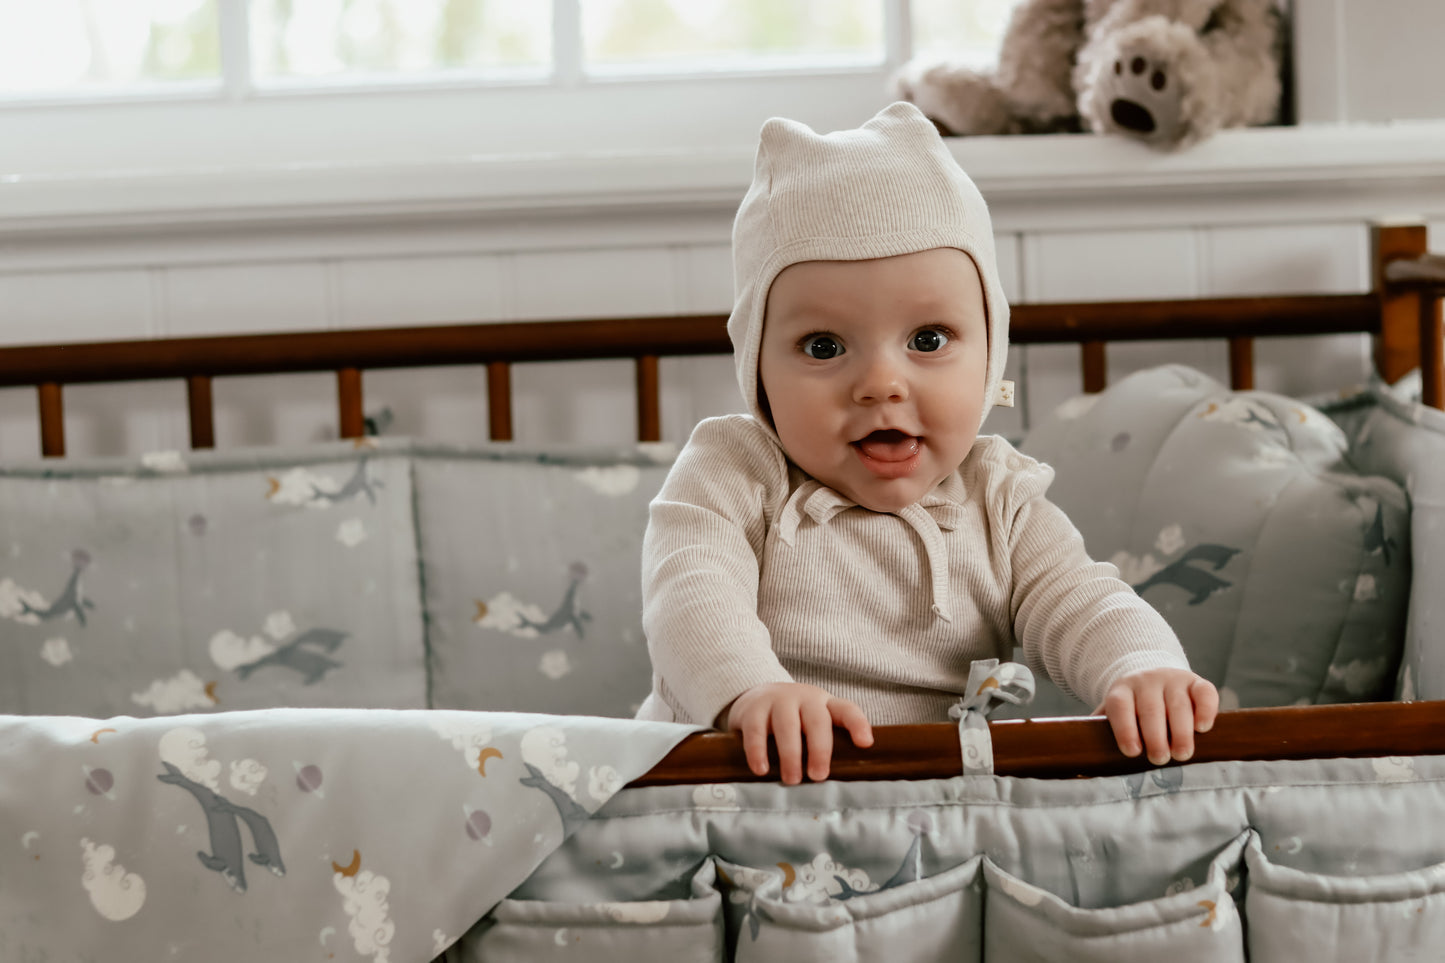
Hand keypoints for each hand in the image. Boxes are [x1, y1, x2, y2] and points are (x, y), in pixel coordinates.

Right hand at [719, 683, 873, 784]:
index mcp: (825, 704)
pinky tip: (761, 769)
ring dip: (790, 754)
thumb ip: (823, 745)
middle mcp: (804, 698)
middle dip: (819, 749)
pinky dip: (758, 751)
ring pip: (787, 724)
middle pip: (817, 720)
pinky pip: (756, 730)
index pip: (846, 710)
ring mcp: (778, 701)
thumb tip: (837, 787)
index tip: (865, 744)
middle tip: (818, 776)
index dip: (858, 725)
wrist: (753, 697)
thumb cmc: (792, 721)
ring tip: (792, 780)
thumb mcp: (811, 724)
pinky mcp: (753, 709)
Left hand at [1097, 669, 1218, 765]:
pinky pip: (1204, 692)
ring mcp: (1172, 680)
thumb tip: (1082, 768)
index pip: (1120, 706)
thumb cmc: (1130, 710)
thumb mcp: (1112, 716)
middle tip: (1160, 758)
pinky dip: (1206, 710)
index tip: (1132, 752)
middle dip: (1156, 736)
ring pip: (1178, 704)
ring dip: (1181, 731)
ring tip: (1181, 754)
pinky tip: (1203, 728)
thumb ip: (1099, 736)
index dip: (1125, 729)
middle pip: (1151, 708)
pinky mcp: (1196, 682)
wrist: (1151, 679)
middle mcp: (1145, 681)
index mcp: (1121, 691)